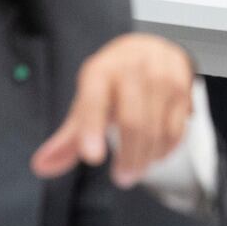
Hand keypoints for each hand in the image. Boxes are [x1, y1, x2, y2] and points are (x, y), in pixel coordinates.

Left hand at [33, 33, 195, 186]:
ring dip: (147, 157)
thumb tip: (42, 165)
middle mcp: (133, 69)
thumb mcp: (88, 99)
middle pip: (133, 122)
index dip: (92, 130)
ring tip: (137, 168)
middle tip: (122, 177)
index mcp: (101, 71)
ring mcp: (162, 77)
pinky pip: (176, 128)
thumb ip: (68, 136)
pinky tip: (155, 153)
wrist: (150, 48)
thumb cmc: (115, 79)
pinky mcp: (184, 87)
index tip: (92, 156)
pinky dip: (165, 149)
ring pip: (157, 129)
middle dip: (128, 157)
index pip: (94, 102)